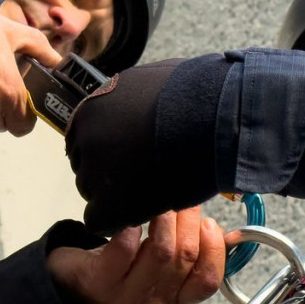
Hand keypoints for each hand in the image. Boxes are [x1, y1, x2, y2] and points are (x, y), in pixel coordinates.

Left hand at [46, 207, 224, 303]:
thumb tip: (220, 230)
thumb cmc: (125, 273)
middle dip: (188, 222)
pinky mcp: (100, 279)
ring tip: (161, 202)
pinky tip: (131, 216)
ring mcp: (126, 294)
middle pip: (184, 259)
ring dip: (165, 220)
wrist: (75, 289)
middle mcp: (154, 303)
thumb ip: (189, 255)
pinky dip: (132, 227)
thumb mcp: (161, 272)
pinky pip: (123, 249)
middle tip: (182, 200)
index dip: (214, 250)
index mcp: (176, 301)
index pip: (207, 282)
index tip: (210, 223)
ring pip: (160, 253)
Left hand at [65, 55, 229, 234]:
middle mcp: (86, 137)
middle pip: (86, 167)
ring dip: (117, 195)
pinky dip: (118, 220)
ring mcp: (96, 170)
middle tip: (140, 175)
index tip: (127, 156)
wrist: (221, 119)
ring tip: (149, 189)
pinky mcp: (111, 201)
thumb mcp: (150, 82)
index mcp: (92, 107)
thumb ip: (130, 101)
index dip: (108, 152)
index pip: (84, 140)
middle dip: (110, 173)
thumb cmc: (198, 96)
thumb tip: (132, 106)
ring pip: (94, 194)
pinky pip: (100, 220)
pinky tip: (140, 210)